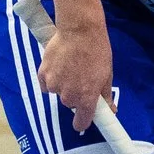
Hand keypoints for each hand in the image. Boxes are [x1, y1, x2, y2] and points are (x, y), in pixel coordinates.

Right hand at [37, 12, 113, 131]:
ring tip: (70, 67)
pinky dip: (51, 78)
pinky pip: (47, 84)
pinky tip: (59, 66)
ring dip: (63, 84)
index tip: (83, 119)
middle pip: (70, 103)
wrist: (79, 30)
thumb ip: (105, 96)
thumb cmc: (97, 51)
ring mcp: (54, 85)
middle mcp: (68, 96)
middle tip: (82, 77)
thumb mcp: (106, 75)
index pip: (81, 122)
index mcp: (86, 98)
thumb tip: (111, 110)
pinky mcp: (42, 74)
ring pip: (59, 92)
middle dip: (76, 95)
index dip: (82, 122)